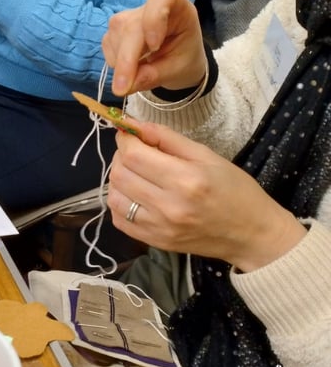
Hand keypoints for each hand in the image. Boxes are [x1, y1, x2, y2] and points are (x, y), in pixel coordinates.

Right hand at [102, 0, 206, 95]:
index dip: (154, 16)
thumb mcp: (177, 70)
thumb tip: (126, 86)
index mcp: (178, 6)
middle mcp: (150, 6)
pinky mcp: (114, 29)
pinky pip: (108, 46)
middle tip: (122, 88)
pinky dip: (115, 62)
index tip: (154, 45)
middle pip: (131, 26)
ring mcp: (128, 16)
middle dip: (126, 59)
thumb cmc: (183, 57)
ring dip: (121, 63)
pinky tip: (130, 67)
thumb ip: (154, 76)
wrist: (178, 58)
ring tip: (140, 73)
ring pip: (115, 37)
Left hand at [107, 121, 306, 271]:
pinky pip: (119, 219)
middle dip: (121, 157)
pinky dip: (120, 203)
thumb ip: (167, 138)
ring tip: (135, 173)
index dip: (125, 139)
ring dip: (118, 180)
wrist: (252, 234)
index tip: (128, 133)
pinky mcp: (154, 242)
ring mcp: (158, 227)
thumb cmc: (235, 189)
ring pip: (114, 197)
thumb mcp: (207, 155)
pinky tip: (136, 195)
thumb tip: (134, 125)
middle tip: (135, 152)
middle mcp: (168, 206)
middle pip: (119, 175)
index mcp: (185, 179)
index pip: (133, 155)